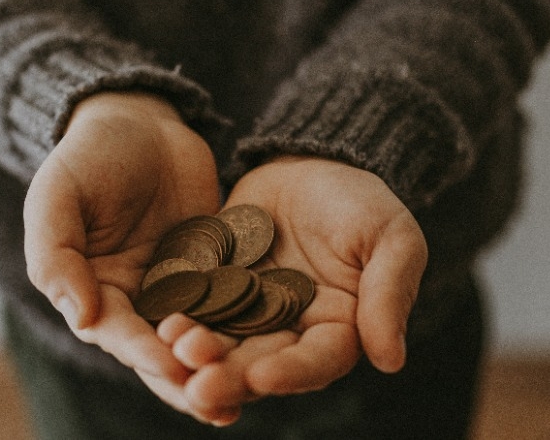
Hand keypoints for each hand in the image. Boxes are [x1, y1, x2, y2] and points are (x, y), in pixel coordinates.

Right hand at [22, 92, 226, 418]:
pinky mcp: (216, 270)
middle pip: (161, 350)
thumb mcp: (57, 195)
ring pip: (201, 337)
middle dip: (188, 379)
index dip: (143, 352)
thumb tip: (82, 317)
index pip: (117, 333)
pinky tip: (277, 346)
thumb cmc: (88, 155)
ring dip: (221, 366)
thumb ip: (57, 255)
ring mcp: (179, 288)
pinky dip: (248, 327)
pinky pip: (232, 302)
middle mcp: (136, 301)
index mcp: (93, 291)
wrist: (140, 121)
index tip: (172, 365)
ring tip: (250, 394)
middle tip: (219, 403)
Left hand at [164, 156, 426, 421]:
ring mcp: (246, 312)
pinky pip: (193, 306)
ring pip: (221, 343)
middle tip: (200, 386)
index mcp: (337, 330)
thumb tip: (391, 360)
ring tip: (174, 350)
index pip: (316, 361)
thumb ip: (389, 293)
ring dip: (197, 354)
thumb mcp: (391, 237)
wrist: (309, 162)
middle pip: (260, 364)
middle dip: (230, 376)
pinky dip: (178, 316)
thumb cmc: (361, 201)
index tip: (262, 377)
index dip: (291, 373)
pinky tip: (158, 322)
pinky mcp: (212, 287)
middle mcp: (289, 332)